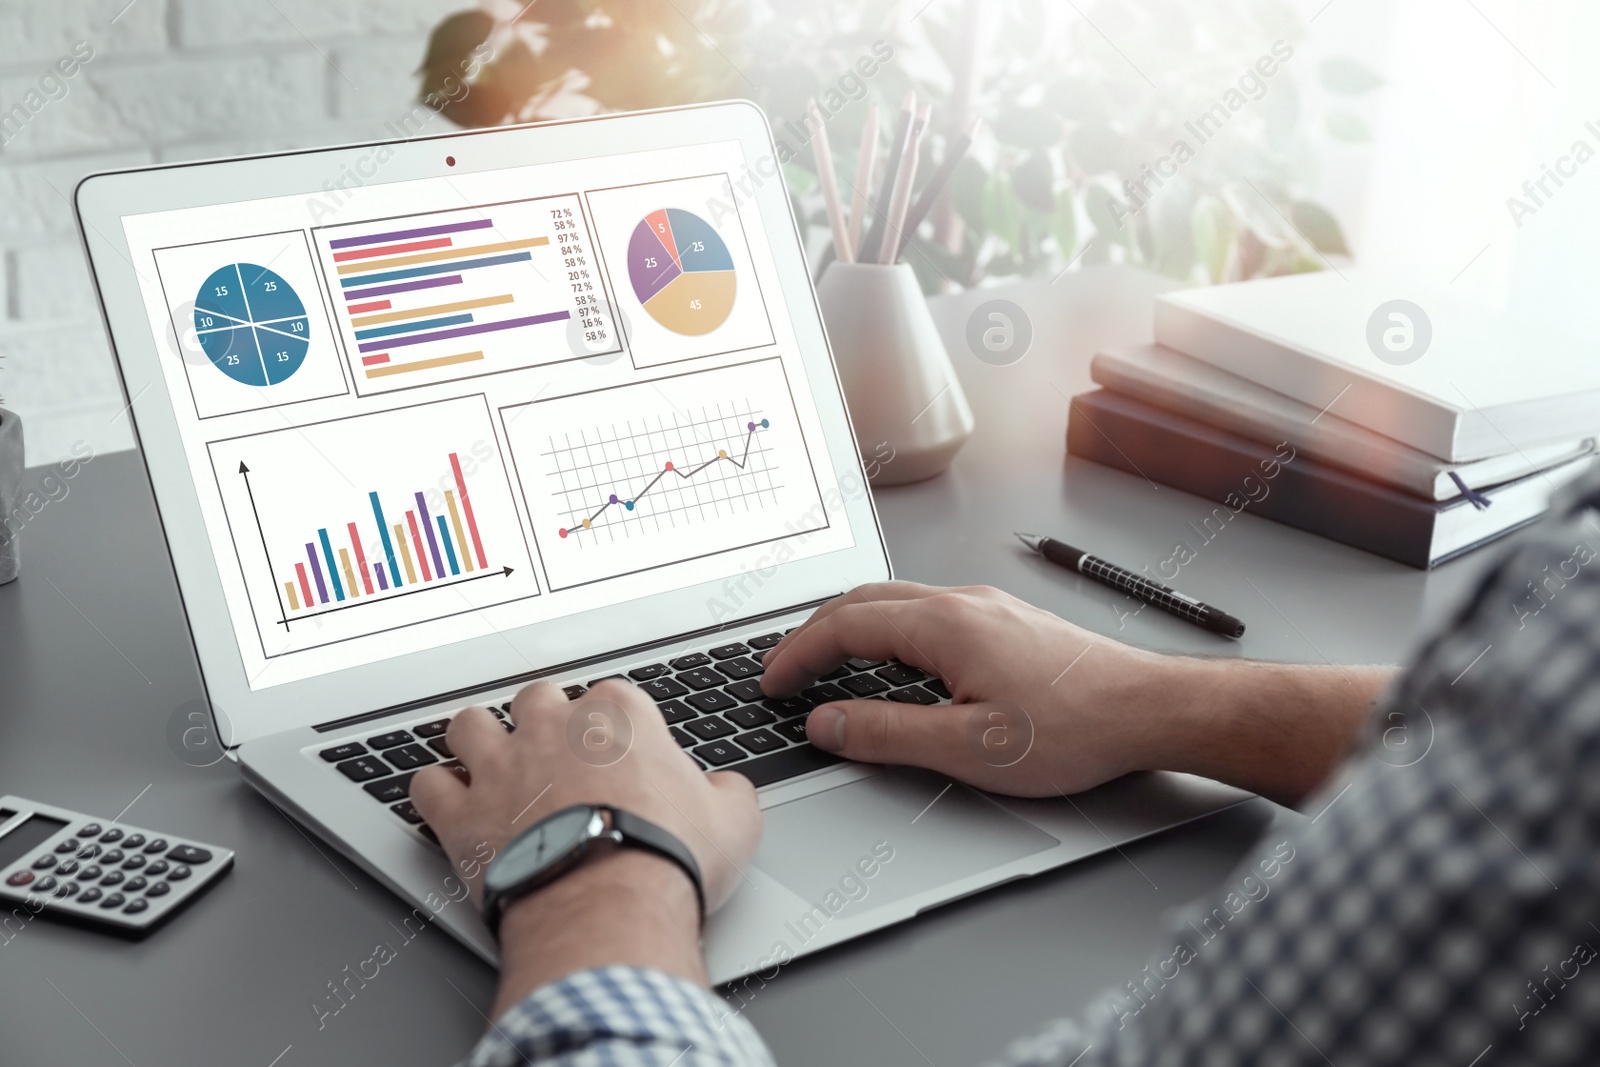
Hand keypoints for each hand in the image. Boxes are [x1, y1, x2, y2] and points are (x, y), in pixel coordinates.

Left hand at [410, 681, 760, 1004]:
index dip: (615, 723)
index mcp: (619, 718)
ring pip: (469, 725)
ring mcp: (500, 767)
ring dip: (477, 740)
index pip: (612, 694)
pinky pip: (427, 785)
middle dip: (543, 719)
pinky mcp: (461, 814)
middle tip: (555, 750)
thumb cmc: (666, 861)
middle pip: (536, 697)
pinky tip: (448, 804)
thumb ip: (728, 792)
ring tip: (489, 761)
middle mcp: (552, 728)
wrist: (608, 911)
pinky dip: (436, 793)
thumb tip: (726, 791)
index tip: (619, 748)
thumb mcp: (733, 822)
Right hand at [761, 582, 1390, 804]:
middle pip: (864, 601)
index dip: (798, 655)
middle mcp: (962, 601)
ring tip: (827, 664)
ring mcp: (986, 605)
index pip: (844, 626)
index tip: (772, 682)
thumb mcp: (967, 747)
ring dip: (851, 627)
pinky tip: (894, 661)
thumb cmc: (1075, 727)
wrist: (1151, 709)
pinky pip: (926, 609)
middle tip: (786, 670)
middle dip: (814, 633)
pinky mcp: (1005, 619)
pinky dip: (887, 629)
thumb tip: (825, 724)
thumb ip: (886, 733)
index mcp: (944, 624)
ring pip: (896, 600)